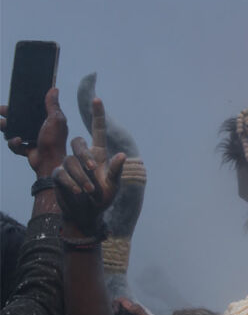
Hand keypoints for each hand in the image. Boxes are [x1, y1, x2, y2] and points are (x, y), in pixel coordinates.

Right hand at [1, 87, 66, 175]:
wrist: (49, 163)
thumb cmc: (54, 141)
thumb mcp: (55, 120)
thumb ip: (53, 105)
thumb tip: (54, 89)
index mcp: (48, 120)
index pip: (34, 108)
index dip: (25, 103)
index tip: (15, 97)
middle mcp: (40, 129)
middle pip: (21, 119)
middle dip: (9, 114)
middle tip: (0, 110)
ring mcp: (33, 139)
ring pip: (15, 131)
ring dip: (7, 128)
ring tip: (1, 123)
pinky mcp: (27, 149)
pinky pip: (15, 145)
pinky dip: (14, 144)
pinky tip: (18, 141)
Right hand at [53, 98, 124, 234]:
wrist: (86, 215)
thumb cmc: (102, 199)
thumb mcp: (113, 187)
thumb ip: (116, 171)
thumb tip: (121, 155)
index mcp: (98, 154)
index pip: (97, 130)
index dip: (97, 115)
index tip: (97, 99)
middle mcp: (83, 157)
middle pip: (78, 142)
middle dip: (85, 155)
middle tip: (93, 171)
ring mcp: (69, 165)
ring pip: (70, 161)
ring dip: (81, 176)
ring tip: (88, 191)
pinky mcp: (59, 176)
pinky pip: (61, 173)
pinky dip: (70, 182)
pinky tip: (76, 191)